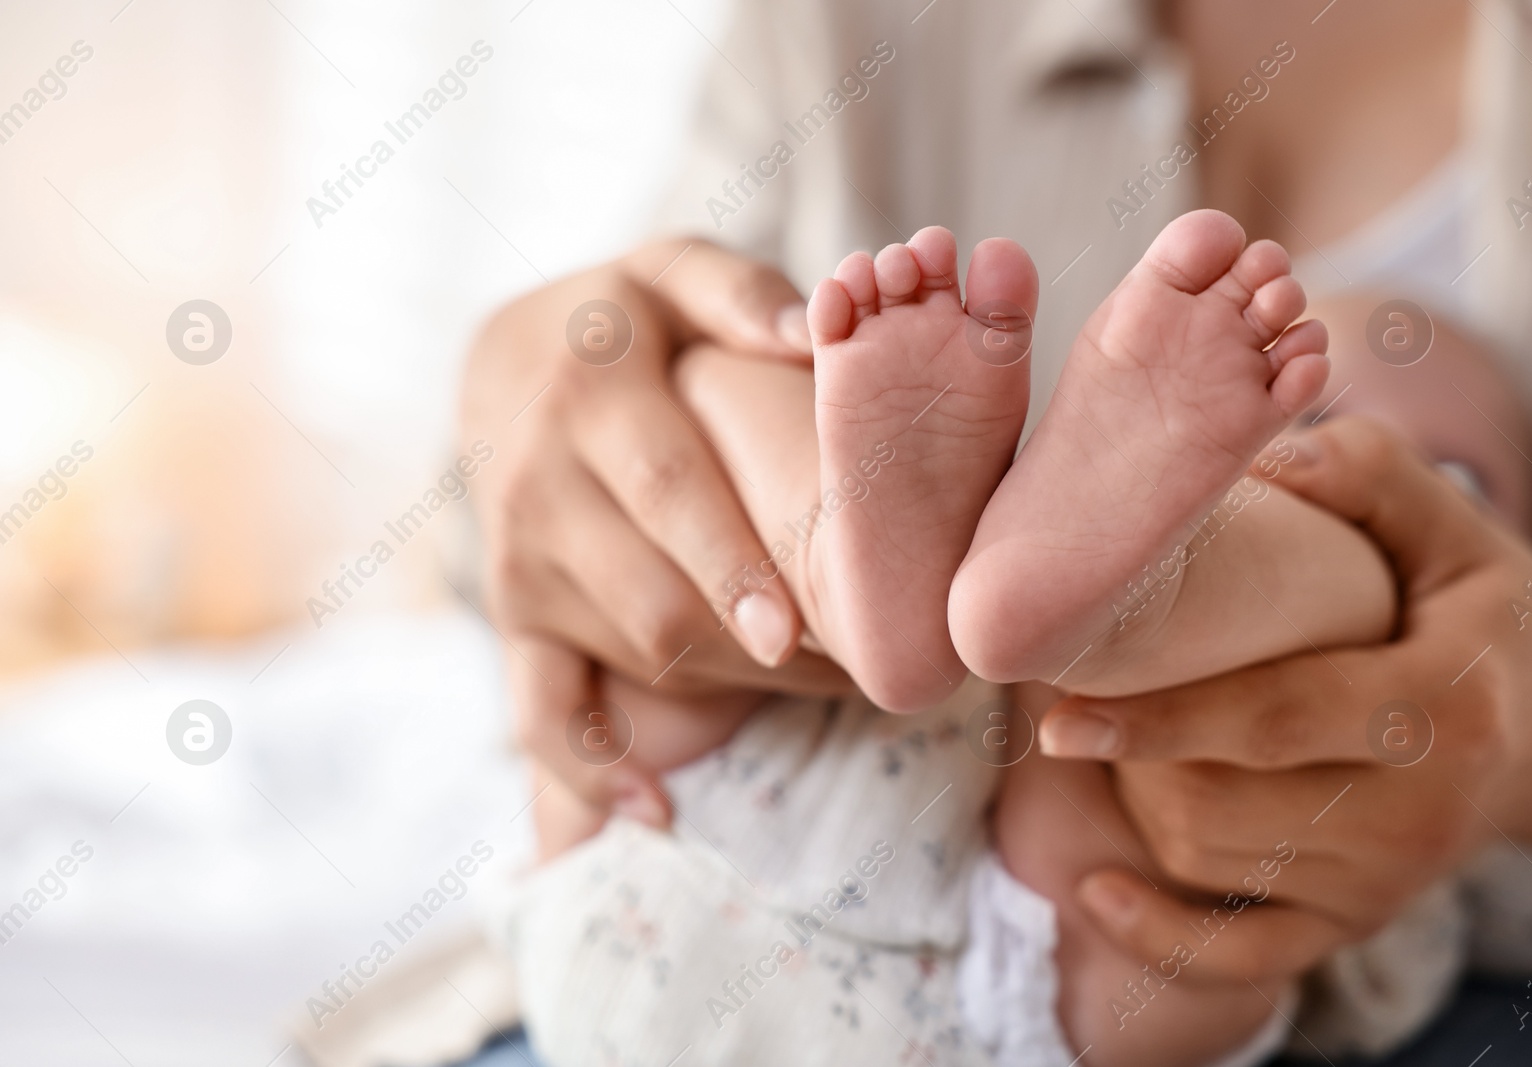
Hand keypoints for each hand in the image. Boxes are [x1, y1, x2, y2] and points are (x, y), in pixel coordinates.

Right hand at [462, 239, 853, 820]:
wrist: (503, 362)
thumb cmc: (622, 317)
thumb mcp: (673, 271)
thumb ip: (740, 291)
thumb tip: (815, 327)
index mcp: (591, 396)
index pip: (666, 494)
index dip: (729, 567)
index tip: (790, 631)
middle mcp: (541, 486)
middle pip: (652, 598)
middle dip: (750, 649)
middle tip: (852, 674)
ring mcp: (520, 561)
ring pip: (632, 654)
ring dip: (730, 692)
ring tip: (828, 691)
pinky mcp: (514, 614)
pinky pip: (541, 706)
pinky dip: (591, 768)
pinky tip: (656, 810)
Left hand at [1041, 416, 1531, 978]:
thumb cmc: (1486, 616)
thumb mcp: (1454, 530)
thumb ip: (1365, 475)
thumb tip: (1257, 463)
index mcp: (1441, 709)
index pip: (1278, 720)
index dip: (1163, 720)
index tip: (1064, 711)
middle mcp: (1415, 815)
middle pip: (1221, 806)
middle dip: (1130, 756)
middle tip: (1077, 699)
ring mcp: (1384, 882)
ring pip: (1210, 863)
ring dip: (1134, 805)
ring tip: (1107, 741)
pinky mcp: (1356, 922)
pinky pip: (1242, 955)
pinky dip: (1160, 932)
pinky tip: (1099, 891)